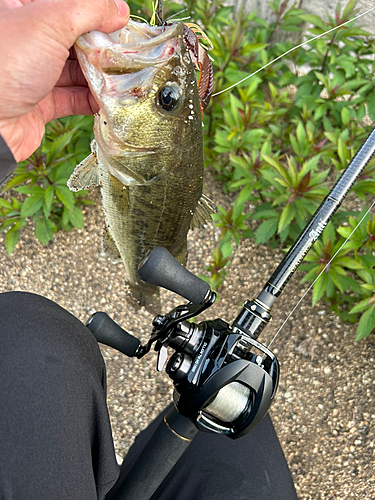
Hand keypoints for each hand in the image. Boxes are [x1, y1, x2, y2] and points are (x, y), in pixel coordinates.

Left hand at [0, 0, 128, 161]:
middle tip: (122, 56)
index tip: (118, 23)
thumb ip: (88, 9)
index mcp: (20, 10)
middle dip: (101, 48)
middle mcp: (26, 41)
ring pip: (75, 70)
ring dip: (100, 76)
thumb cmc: (6, 64)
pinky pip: (72, 98)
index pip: (64, 6)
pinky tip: (106, 100)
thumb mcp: (48, 22)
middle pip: (73, 38)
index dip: (94, 13)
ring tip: (121, 80)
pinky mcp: (40, 103)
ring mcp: (33, 73)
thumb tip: (119, 9)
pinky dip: (91, 100)